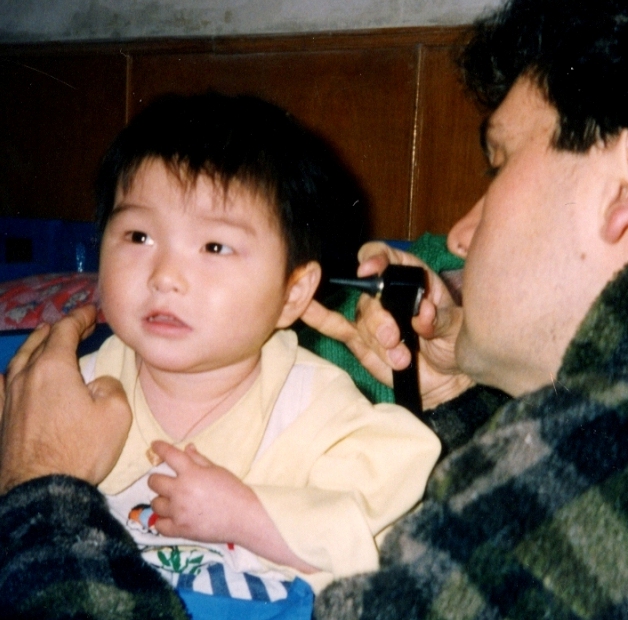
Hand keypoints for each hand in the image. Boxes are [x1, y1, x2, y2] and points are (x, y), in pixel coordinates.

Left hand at [0, 306, 131, 492]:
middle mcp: (26, 377)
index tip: (91, 312)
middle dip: (58, 329)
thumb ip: (109, 386)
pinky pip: (1, 387)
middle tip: (75, 325)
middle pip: (39, 342)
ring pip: (19, 361)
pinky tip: (8, 374)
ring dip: (35, 346)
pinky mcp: (2, 419)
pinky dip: (10, 374)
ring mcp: (9, 398)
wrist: (43, 491)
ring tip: (45, 340)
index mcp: (53, 369)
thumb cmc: (82, 448)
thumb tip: (96, 383)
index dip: (79, 318)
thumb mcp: (116, 412)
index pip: (64, 331)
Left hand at [149, 441, 317, 572]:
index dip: (160, 448)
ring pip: (155, 504)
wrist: (244, 517)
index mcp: (191, 473)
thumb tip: (187, 448)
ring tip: (171, 501)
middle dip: (157, 479)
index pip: (169, 455)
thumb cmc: (233, 490)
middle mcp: (181, 491)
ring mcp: (178, 512)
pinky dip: (162, 521)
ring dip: (161, 500)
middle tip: (165, 481)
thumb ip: (199, 459)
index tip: (154, 445)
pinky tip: (170, 517)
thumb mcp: (217, 470)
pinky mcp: (180, 530)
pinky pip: (158, 525)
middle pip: (154, 482)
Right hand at [302, 242, 473, 408]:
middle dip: (379, 319)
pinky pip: (338, 328)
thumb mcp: (457, 327)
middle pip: (368, 296)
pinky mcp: (361, 342)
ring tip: (401, 359)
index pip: (386, 258)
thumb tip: (423, 313)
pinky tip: (306, 310)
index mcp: (411, 277)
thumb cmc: (454, 343)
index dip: (375, 259)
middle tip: (394, 338)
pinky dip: (321, 319)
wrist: (448, 376)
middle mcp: (387, 294)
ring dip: (378, 342)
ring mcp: (372, 318)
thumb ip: (440, 319)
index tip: (371, 270)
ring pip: (361, 322)